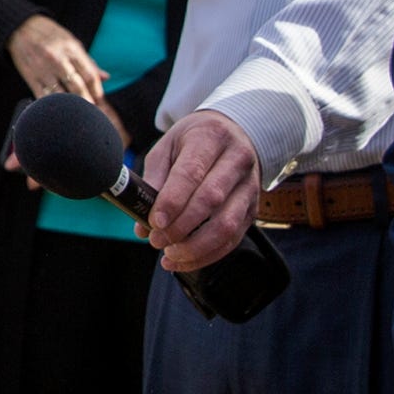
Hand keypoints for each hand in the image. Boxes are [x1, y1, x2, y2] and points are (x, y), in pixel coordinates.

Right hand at [5, 14, 106, 106]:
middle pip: (77, 87)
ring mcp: (43, 69)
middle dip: (88, 102)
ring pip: (61, 95)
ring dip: (71, 107)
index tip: (100, 100)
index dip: (97, 91)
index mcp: (71, 49)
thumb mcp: (71, 41)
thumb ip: (88, 61)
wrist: (20, 28)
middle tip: (92, 112)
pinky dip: (52, 105)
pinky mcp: (30, 77)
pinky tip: (59, 110)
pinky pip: (43, 96)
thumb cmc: (49, 34)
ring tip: (78, 115)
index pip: (90, 75)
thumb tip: (106, 77)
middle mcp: (58, 59)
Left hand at [139, 107, 261, 269]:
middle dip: (180, 227)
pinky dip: (208, 255)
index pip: (192, 172)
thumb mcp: (168, 146)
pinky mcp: (252, 209)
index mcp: (211, 137)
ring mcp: (249, 186)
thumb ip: (154, 179)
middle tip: (156, 240)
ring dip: (195, 247)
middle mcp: (237, 160)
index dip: (172, 201)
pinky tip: (185, 260)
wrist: (234, 133)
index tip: (155, 222)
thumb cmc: (195, 140)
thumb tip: (142, 220)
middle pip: (211, 200)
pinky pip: (233, 239)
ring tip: (170, 254)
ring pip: (226, 224)